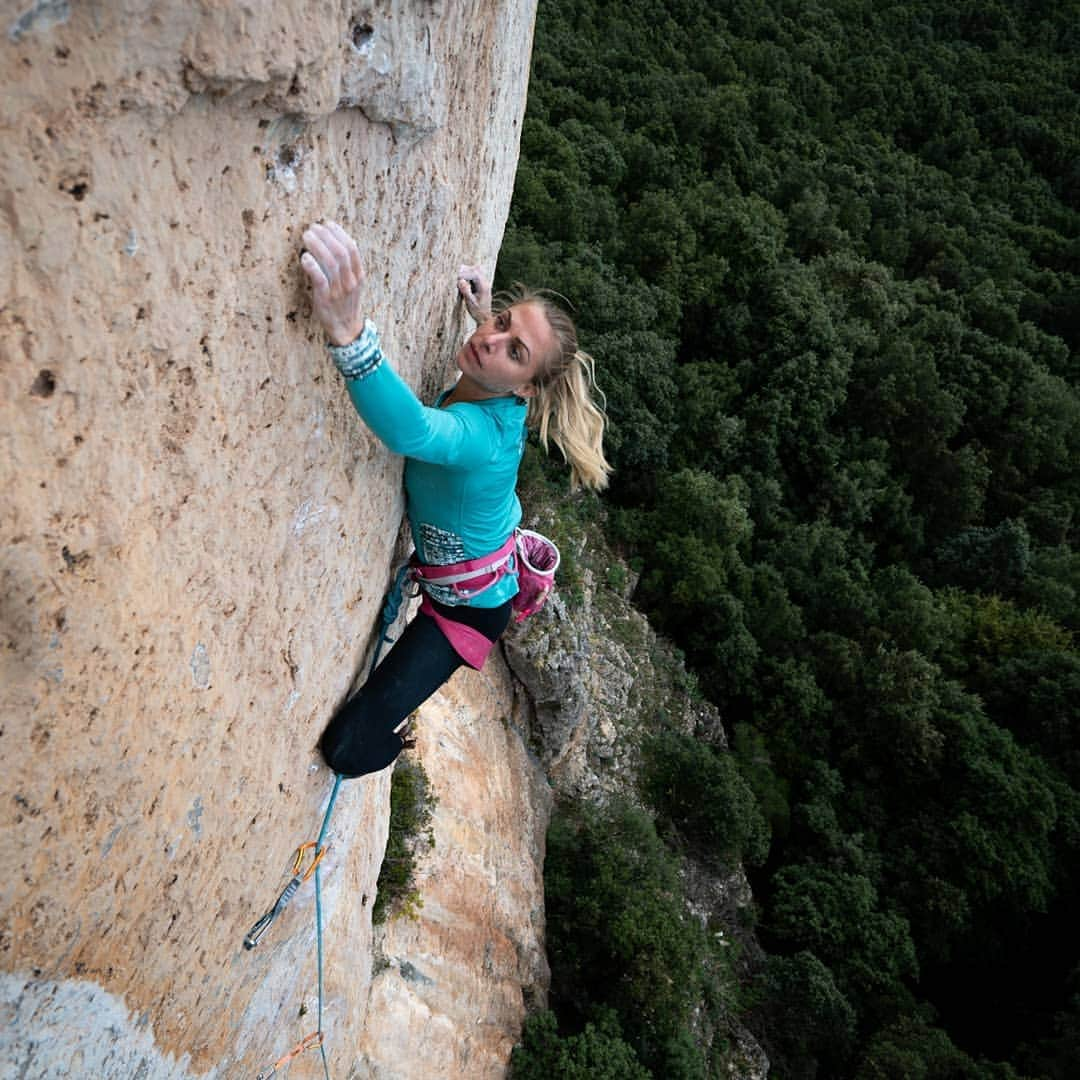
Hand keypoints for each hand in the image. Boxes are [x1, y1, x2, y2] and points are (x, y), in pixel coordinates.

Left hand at [301, 221, 365, 345]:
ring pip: (330, 263)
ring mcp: (339, 291)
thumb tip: (333, 244)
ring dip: (317, 246)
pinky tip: (305, 257)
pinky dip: (312, 266)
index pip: (352, 249)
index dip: (339, 233)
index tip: (327, 224)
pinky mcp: (326, 299)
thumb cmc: (345, 303)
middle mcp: (350, 282)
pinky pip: (320, 279)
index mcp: (359, 276)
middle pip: (340, 252)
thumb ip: (347, 267)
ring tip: (306, 236)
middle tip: (312, 228)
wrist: (345, 330)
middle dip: (325, 236)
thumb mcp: (352, 284)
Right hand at [457, 264, 491, 322]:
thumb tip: (460, 280)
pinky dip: (470, 276)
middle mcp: (486, 284)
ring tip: (460, 277)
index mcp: (483, 287)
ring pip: (477, 271)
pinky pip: (477, 276)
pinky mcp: (483, 286)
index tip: (457, 277)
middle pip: (477, 269)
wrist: (484, 318)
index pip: (474, 273)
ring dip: (468, 272)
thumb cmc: (477, 312)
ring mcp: (485, 284)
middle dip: (466, 270)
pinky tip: (464, 281)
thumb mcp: (470, 302)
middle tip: (457, 275)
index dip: (465, 273)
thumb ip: (465, 291)